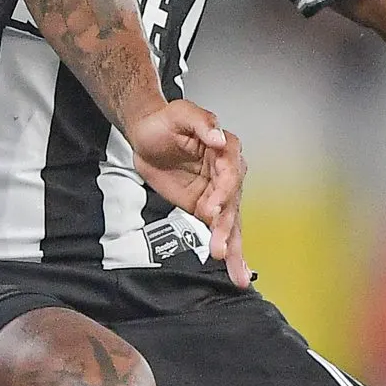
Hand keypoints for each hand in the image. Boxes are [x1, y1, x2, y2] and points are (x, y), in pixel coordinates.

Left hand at [125, 99, 250, 285]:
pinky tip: (237, 271)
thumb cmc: (166, 121)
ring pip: (231, 223)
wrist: (148, 134)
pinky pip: (220, 231)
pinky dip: (230, 252)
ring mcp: (217, 193)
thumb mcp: (182, 113)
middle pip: (232, 203)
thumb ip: (202, 122)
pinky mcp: (205, 208)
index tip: (213, 208)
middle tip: (220, 248)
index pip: (231, 173)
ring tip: (236, 272)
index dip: (223, 192)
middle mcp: (227, 173)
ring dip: (233, 248)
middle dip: (226, 228)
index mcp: (225, 149)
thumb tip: (217, 137)